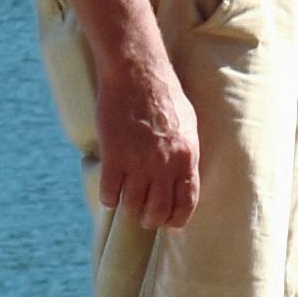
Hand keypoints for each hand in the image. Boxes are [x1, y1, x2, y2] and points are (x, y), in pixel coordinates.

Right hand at [92, 42, 204, 228]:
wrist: (136, 72)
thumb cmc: (164, 94)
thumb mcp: (188, 124)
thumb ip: (186, 153)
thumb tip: (183, 176)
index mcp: (187, 157)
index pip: (186, 203)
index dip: (177, 219)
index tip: (170, 224)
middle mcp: (164, 165)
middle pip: (158, 210)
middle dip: (151, 219)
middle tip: (145, 216)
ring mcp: (138, 163)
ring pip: (133, 205)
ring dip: (130, 209)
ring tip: (127, 203)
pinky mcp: (114, 157)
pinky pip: (110, 193)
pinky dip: (109, 198)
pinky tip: (110, 193)